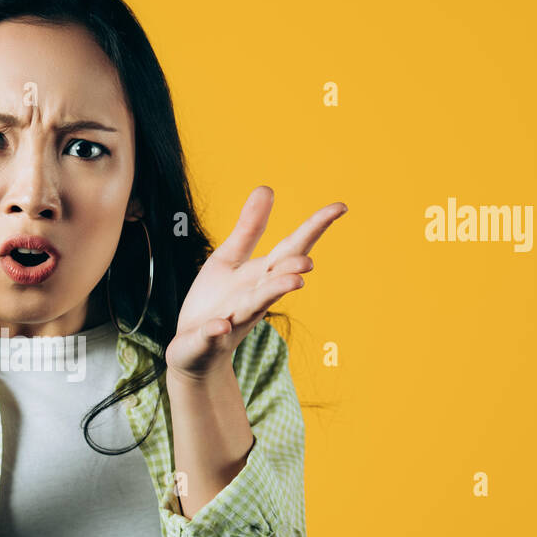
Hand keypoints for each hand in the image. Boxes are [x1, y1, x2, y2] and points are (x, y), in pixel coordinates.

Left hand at [164, 186, 346, 380]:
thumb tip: (267, 188)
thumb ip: (249, 229)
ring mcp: (232, 319)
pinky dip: (215, 331)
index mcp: (261, 275)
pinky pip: (212, 334)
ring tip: (294, 282)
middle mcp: (254, 297)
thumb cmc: (218, 300)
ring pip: (254, 306)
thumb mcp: (229, 258)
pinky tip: (220, 326)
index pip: (292, 249)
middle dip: (292, 270)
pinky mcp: (207, 339)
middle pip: (277, 279)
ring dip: (272, 294)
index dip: (314, 227)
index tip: (340, 207)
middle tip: (309, 261)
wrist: (195, 348)